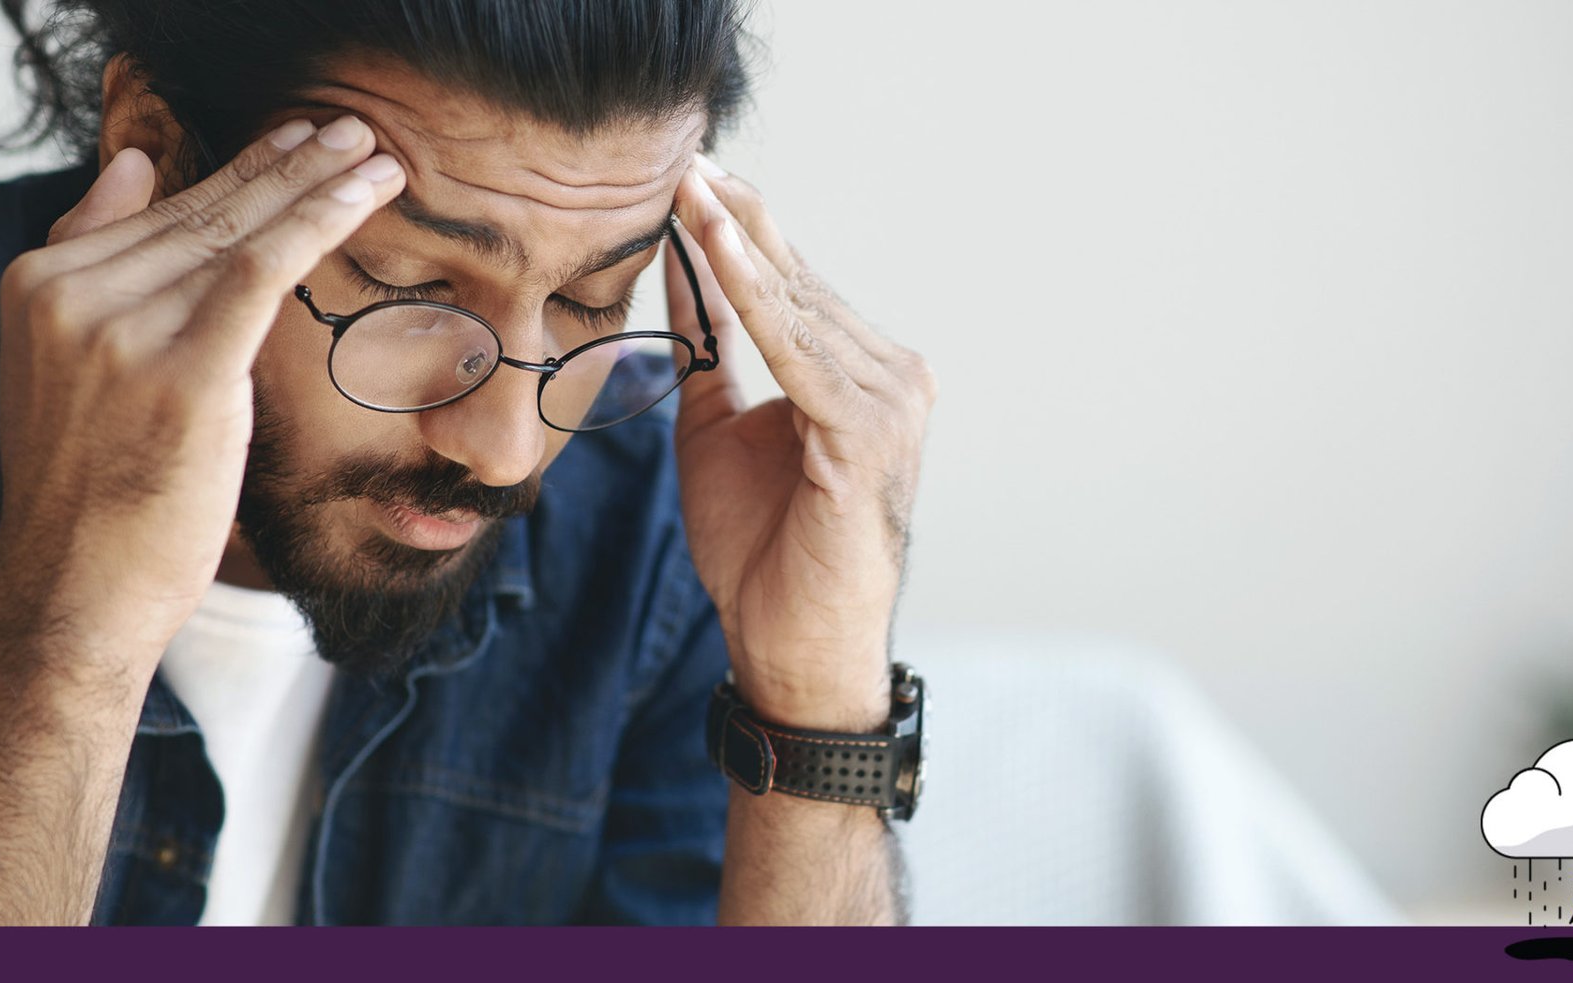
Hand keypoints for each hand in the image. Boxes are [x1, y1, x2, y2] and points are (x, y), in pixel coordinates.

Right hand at [0, 117, 404, 677]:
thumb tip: (135, 164)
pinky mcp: (182, 372)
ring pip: (238, 232)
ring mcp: (121, 330)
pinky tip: (365, 194)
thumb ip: (94, 262)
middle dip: (286, 165)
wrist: (73, 594)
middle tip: (348, 131)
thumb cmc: (90, 495)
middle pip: (203, 213)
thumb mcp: (67, 366)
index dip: (238, 171)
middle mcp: (72, 295)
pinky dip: (319, 222)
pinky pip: (262, 270)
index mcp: (39, 285)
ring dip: (317, 185)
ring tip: (373, 154)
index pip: (159, 212)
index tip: (297, 142)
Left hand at [666, 158, 936, 729]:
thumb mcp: (716, 430)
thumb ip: (708, 350)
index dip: (739, 229)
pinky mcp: (866, 432)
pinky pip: (796, 348)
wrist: (791, 649)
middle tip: (685, 155)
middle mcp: (892, 378)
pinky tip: (712, 246)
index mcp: (862, 376)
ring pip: (798, 305)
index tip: (687, 175)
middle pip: (800, 280)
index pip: (795, 285)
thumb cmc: (764, 554)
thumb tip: (680, 269)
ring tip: (689, 185)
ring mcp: (890, 403)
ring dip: (739, 243)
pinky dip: (752, 295)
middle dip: (738, 217)